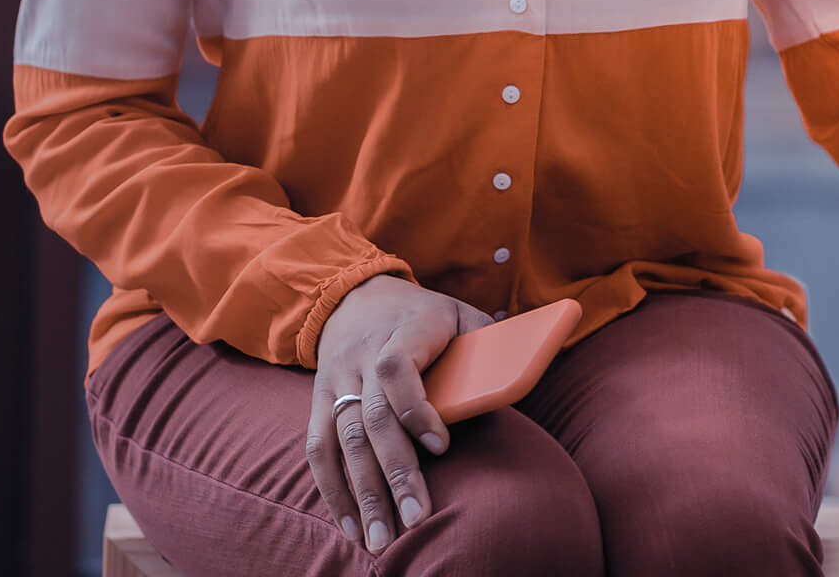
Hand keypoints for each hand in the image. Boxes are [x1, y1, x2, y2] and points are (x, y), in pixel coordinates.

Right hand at [307, 275, 492, 552]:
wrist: (357, 300)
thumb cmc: (425, 316)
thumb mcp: (461, 312)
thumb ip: (489, 341)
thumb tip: (520, 376)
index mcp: (403, 332)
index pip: (397, 370)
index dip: (416, 410)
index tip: (441, 447)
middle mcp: (362, 359)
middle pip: (372, 419)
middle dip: (395, 472)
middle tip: (416, 519)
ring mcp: (336, 382)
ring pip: (342, 442)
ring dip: (361, 493)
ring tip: (380, 539)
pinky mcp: (319, 403)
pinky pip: (318, 450)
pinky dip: (331, 490)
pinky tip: (350, 525)